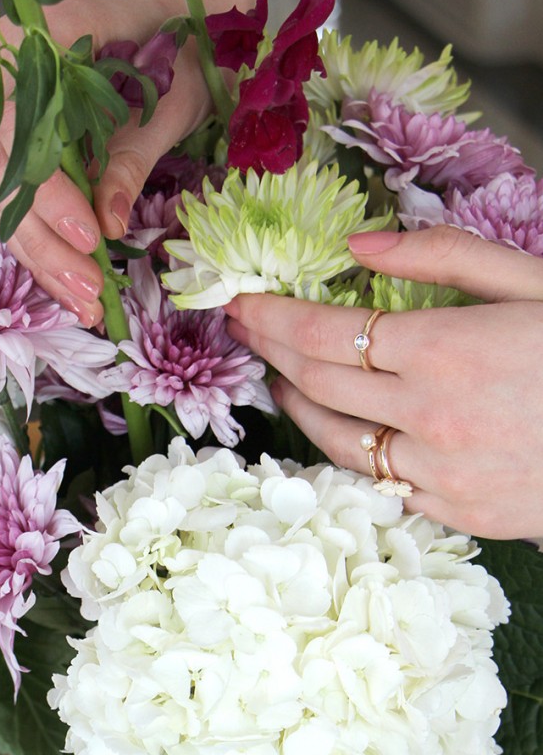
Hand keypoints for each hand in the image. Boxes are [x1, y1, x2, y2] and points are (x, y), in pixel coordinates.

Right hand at [0, 0, 212, 325]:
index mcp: (35, 43)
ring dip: (45, 260)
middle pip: (6, 177)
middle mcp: (7, 80)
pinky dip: (50, 253)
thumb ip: (131, 159)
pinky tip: (76, 292)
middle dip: (48, 242)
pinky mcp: (23, 153)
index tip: (90, 234)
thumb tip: (109, 223)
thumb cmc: (180, 48)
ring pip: (7, 203)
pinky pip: (23, 209)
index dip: (50, 191)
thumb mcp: (168, 105)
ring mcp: (8, 119)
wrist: (182, 22)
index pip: (21, 130)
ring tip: (86, 305)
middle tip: (89, 288)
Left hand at [224, 225, 542, 538]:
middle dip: (268, 350)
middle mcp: (429, 418)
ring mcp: (438, 474)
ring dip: (296, 406)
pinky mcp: (454, 513)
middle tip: (241, 327)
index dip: (272, 316)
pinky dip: (350, 450)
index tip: (240, 300)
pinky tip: (344, 428)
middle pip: (316, 383)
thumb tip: (360, 242)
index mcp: (446, 350)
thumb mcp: (533, 280)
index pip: (325, 332)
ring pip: (335, 441)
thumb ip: (444, 255)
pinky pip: (379, 481)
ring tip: (279, 379)